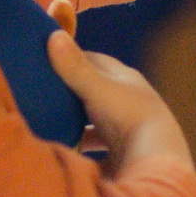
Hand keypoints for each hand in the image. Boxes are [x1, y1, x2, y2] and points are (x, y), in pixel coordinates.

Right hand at [45, 28, 191, 172]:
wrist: (155, 161)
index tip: (46, 59)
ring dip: (74, 121)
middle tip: (40, 93)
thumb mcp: (98, 89)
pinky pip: (94, 146)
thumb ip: (75, 67)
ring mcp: (125, 128)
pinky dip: (79, 145)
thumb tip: (53, 35)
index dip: (72, 58)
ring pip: (93, 120)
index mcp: (126, 79)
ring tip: (47, 123)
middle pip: (94, 91)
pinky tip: (64, 149)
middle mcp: (128, 100)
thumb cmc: (129, 116)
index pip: (96, 61)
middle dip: (70, 92)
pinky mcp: (120, 153)